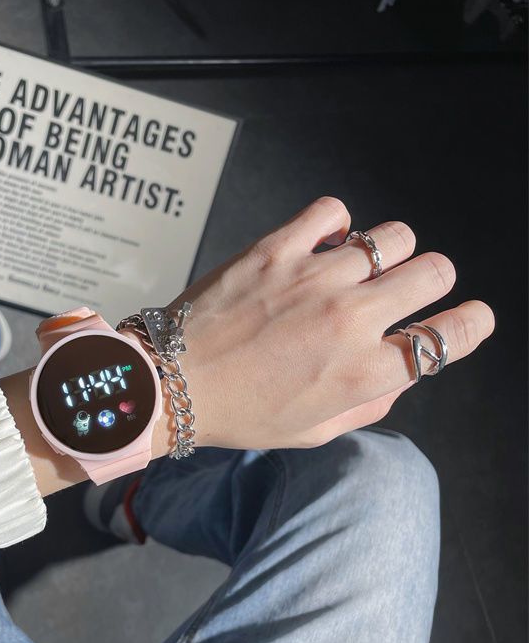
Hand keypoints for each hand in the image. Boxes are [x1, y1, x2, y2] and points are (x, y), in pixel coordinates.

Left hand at [170, 197, 494, 449]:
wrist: (171, 384)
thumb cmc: (239, 414)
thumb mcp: (313, 431)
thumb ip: (369, 403)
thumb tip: (400, 370)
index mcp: (363, 374)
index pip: (450, 337)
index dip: (471, 324)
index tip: (468, 319)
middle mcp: (349, 321)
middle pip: (435, 272)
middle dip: (432, 281)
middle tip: (403, 290)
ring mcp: (313, 280)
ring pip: (392, 236)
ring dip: (387, 251)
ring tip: (358, 267)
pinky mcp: (276, 250)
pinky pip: (332, 211)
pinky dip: (338, 222)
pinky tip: (324, 242)